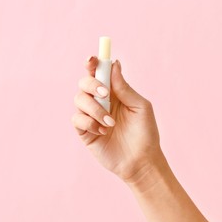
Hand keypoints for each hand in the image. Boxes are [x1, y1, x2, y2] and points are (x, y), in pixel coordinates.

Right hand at [72, 57, 162, 182]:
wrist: (141, 162)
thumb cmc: (145, 134)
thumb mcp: (140, 107)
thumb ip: (124, 87)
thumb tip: (114, 64)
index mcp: (114, 93)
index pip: (99, 73)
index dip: (93, 64)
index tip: (92, 60)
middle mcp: (100, 102)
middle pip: (83, 83)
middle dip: (91, 84)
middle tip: (104, 93)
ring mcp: (91, 116)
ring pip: (79, 100)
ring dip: (94, 109)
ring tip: (110, 123)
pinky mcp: (85, 132)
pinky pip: (77, 119)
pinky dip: (89, 122)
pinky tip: (102, 132)